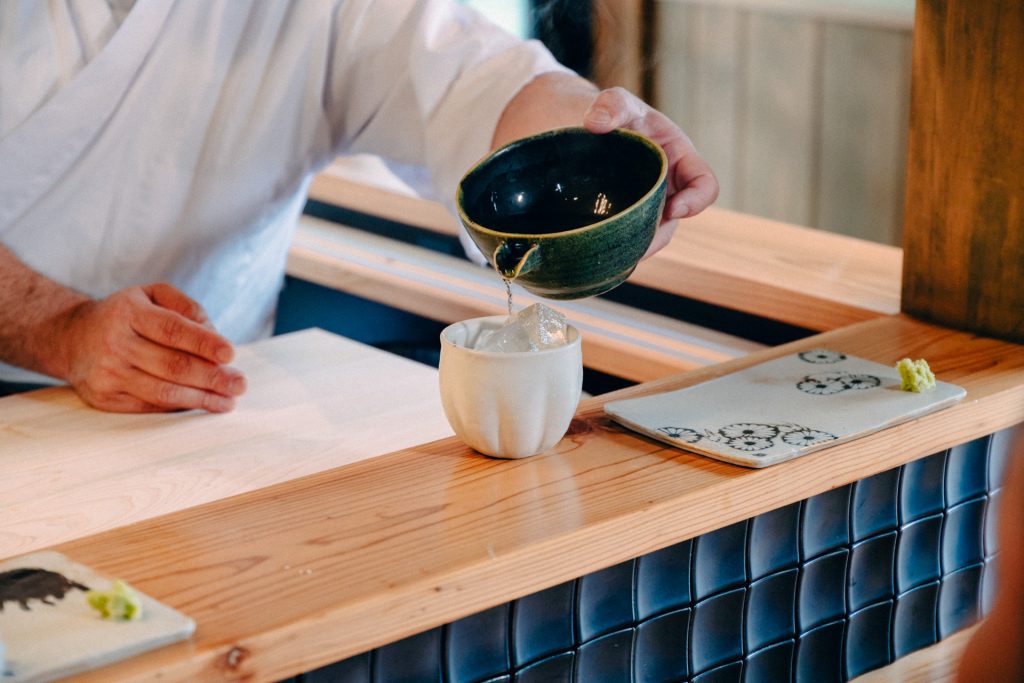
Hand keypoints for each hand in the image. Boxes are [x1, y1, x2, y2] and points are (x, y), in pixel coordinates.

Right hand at [57, 283, 245, 412]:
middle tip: (239, 384)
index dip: (203, 342)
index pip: (172, 329)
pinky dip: (180, 406)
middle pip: (172, 365)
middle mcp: (114, 343)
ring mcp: (107, 374)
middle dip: (212, 377)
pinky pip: (150, 405)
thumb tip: (213, 332)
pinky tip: (203, 404)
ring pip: (163, 391)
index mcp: (128, 313)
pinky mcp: (104, 398)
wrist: (71, 338)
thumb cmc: (126, 315)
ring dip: (201, 398)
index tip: (230, 353)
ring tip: (228, 401)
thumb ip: (186, 307)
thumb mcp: (151, 295)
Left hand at [582, 87, 718, 256]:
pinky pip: (628, 241)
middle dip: (656, 236)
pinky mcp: (625, 220)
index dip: (696, 201)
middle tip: (632, 245)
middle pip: (672, 223)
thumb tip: (595, 124)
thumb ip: (611, 105)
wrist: (590, 132)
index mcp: (680, 160)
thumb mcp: (616, 102)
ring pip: (649, 238)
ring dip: (635, 249)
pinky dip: (617, 250)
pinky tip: (597, 255)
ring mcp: (647, 208)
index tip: (674, 209)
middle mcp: (669, 189)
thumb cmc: (614, 115)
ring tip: (611, 255)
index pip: (704, 185)